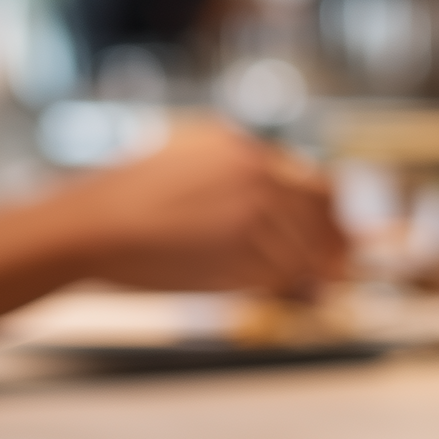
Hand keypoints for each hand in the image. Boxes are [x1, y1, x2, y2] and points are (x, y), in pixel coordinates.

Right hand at [63, 119, 349, 298]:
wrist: (93, 227)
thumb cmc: (129, 198)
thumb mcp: (187, 156)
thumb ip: (237, 169)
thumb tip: (281, 190)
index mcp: (243, 148)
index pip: (312, 181)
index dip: (333, 211)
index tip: (339, 231)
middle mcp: (255, 174)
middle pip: (322, 212)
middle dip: (338, 240)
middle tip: (346, 263)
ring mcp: (251, 213)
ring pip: (306, 247)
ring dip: (316, 267)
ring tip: (326, 282)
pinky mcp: (239, 252)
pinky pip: (283, 273)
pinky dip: (293, 284)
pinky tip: (293, 290)